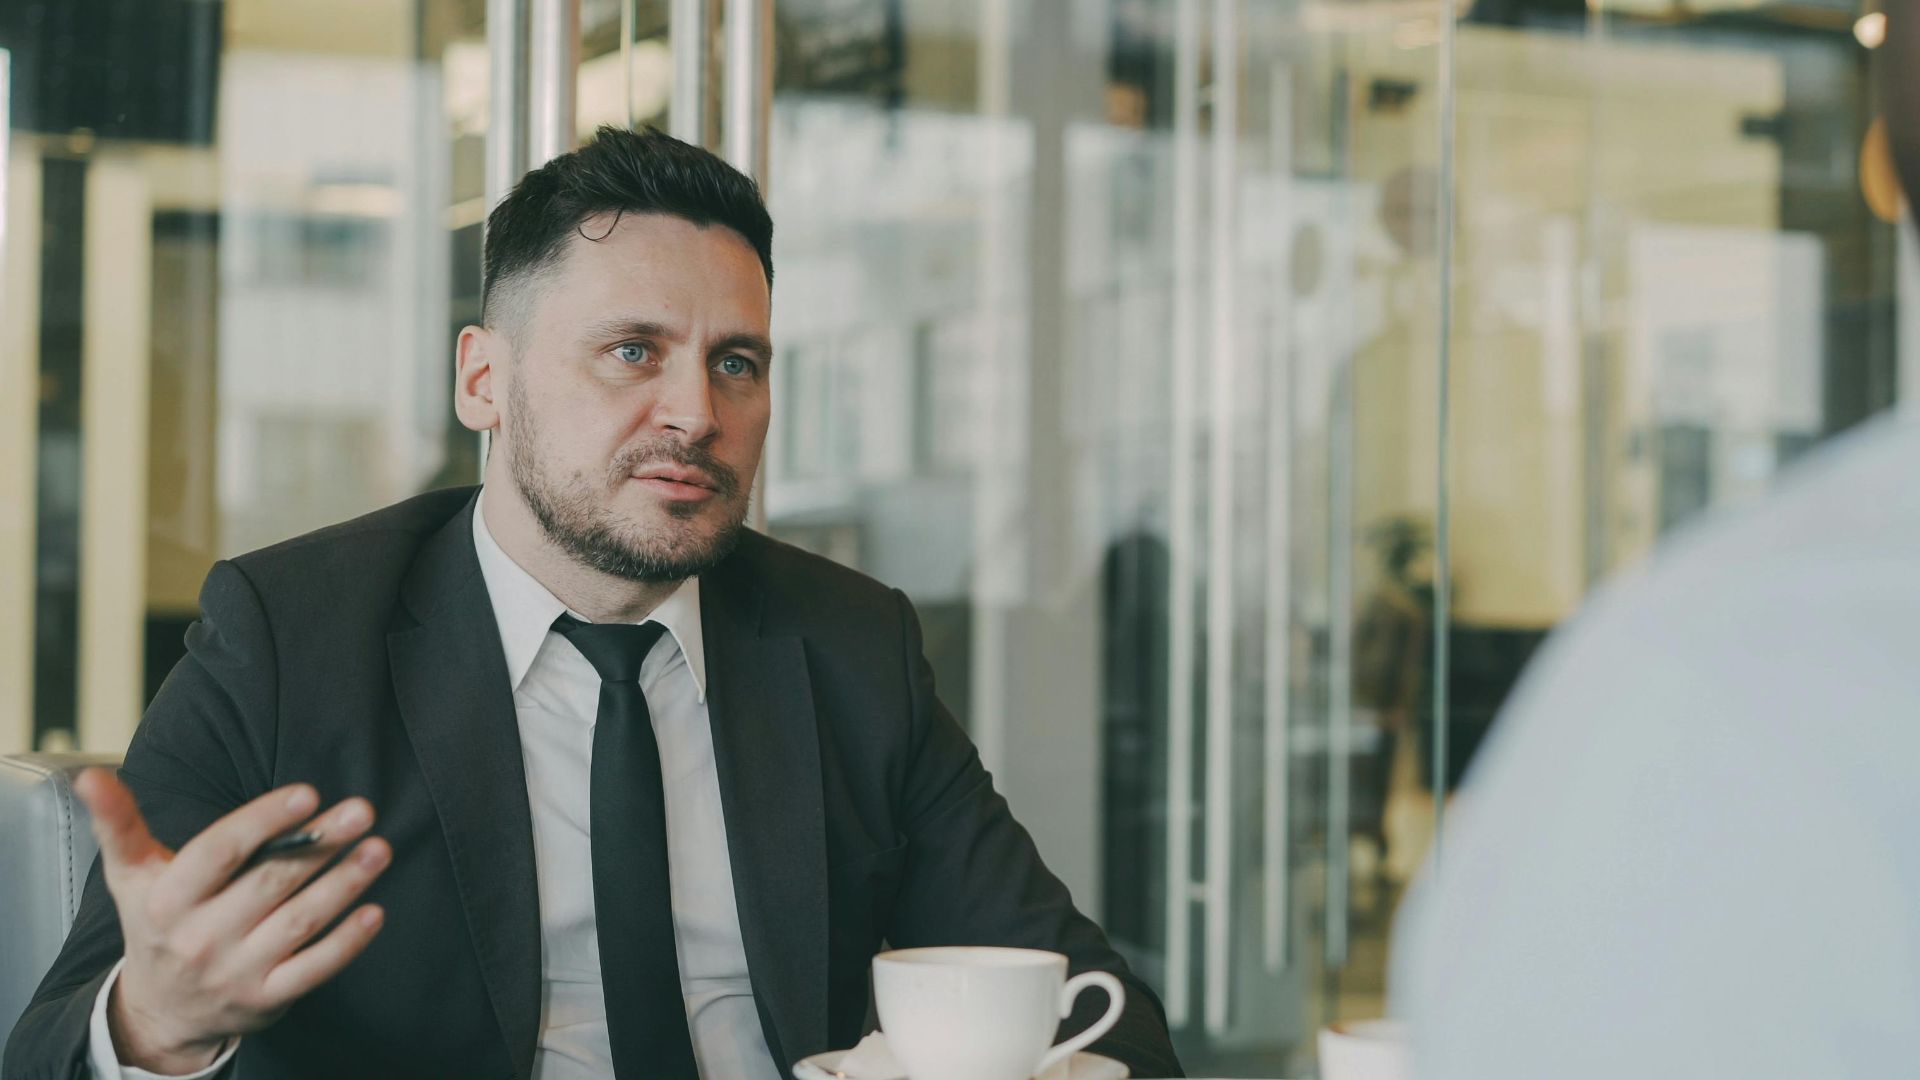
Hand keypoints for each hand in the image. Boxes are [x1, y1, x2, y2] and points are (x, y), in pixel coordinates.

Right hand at [73, 769, 389, 1073]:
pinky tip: (374, 910)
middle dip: (320, 844)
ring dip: (344, 884)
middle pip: (270, 882)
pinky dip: (346, 942)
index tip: (307, 792)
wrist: (160, 1010)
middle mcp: (200, 937)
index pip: (220, 852)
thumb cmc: (156, 922)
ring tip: (378, 849)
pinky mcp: (267, 998)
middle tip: (362, 810)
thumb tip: (90, 775)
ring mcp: (236, 971)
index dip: (263, 821)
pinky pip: (314, 969)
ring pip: (299, 922)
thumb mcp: (130, 874)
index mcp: (168, 899)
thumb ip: (119, 822)